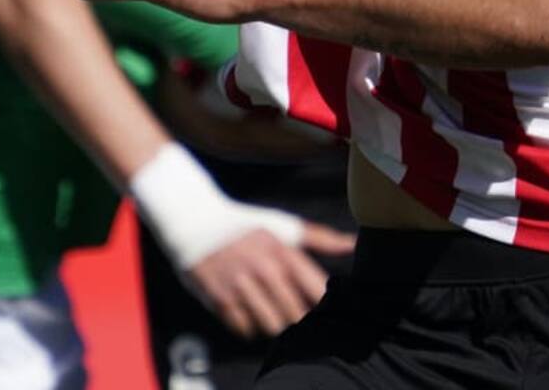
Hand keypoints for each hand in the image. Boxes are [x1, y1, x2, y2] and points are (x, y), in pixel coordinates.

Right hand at [186, 219, 352, 336]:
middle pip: (297, 317)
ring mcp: (241, 284)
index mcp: (282, 250)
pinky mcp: (220, 298)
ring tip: (266, 307)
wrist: (194, 219)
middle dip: (296, 317)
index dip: (324, 305)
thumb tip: (354, 245)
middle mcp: (263, 268)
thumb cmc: (246, 225)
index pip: (317, 292)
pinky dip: (248, 324)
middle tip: (289, 308)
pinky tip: (245, 307)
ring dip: (272, 322)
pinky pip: (246, 330)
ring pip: (272, 327)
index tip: (322, 307)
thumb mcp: (280, 226)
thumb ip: (319, 238)